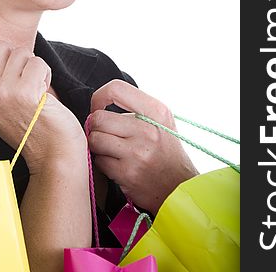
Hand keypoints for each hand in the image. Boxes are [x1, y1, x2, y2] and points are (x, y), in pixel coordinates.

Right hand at [0, 41, 85, 173]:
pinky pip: (38, 62)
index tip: (14, 73)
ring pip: (21, 52)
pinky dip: (46, 73)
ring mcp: (4, 93)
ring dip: (35, 66)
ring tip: (38, 87)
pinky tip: (45, 92)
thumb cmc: (34, 128)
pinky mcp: (25, 93)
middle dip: (19, 57)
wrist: (53, 155)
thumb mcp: (2, 107)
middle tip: (27, 77)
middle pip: (0, 47)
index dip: (1, 56)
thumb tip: (6, 50)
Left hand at [88, 80, 197, 214]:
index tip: (99, 108)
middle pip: (99, 118)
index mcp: (157, 111)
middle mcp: (148, 130)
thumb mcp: (160, 121)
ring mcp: (137, 153)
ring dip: (98, 145)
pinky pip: (98, 161)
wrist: (180, 187)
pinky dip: (103, 162)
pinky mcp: (127, 174)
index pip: (116, 89)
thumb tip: (97, 106)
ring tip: (112, 150)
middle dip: (97, 127)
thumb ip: (134, 108)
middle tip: (107, 134)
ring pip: (95, 139)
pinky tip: (117, 164)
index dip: (99, 97)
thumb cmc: (165, 150)